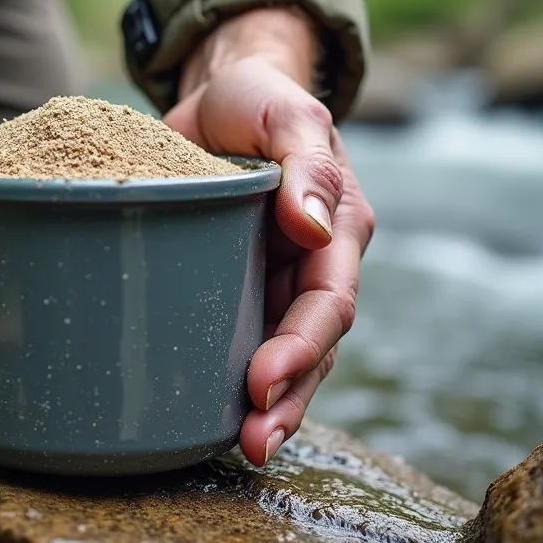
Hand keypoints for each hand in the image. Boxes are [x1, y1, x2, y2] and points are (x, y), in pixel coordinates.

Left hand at [164, 7, 375, 465]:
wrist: (218, 97)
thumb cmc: (257, 100)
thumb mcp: (284, 112)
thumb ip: (305, 161)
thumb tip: (315, 228)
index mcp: (337, 229)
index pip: (327, 302)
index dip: (300, 347)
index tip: (262, 380)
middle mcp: (313, 265)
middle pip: (312, 348)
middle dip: (288, 397)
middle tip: (254, 439)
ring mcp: (275, 283)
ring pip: (282, 358)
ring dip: (268, 406)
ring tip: (243, 446)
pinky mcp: (234, 289)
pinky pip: (236, 341)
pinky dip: (226, 381)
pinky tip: (205, 417)